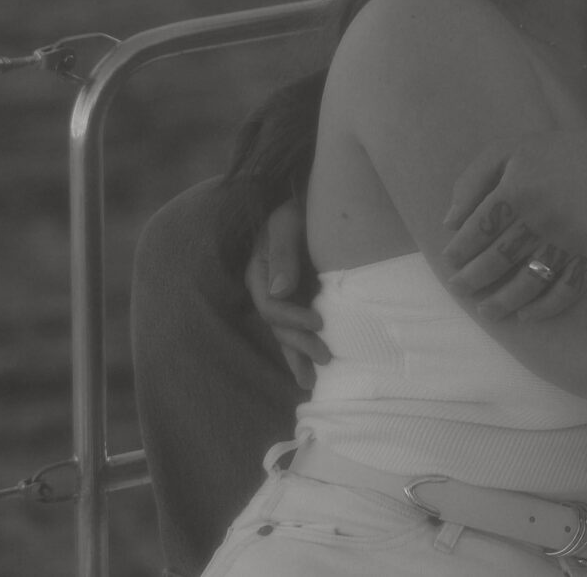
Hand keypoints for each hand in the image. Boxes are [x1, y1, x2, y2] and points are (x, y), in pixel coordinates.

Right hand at [245, 197, 328, 389]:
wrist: (310, 203)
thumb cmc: (297, 209)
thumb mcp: (287, 223)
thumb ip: (283, 253)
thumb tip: (279, 291)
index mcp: (259, 272)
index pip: (271, 306)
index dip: (293, 318)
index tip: (319, 322)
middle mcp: (267, 290)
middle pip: (279, 327)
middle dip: (301, 344)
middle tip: (327, 357)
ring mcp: (282, 298)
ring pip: (286, 336)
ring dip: (299, 358)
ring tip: (314, 383)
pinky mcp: (298, 302)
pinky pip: (296, 332)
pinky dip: (302, 352)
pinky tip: (311, 375)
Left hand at [439, 115, 586, 321]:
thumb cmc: (553, 154)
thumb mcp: (507, 151)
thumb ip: (472, 181)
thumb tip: (449, 223)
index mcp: (517, 190)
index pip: (478, 230)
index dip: (460, 250)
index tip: (450, 262)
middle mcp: (541, 217)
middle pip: (498, 260)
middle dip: (473, 279)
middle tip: (459, 289)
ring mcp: (569, 239)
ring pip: (529, 281)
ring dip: (503, 302)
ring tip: (487, 311)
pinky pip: (566, 290)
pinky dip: (544, 308)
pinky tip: (526, 315)